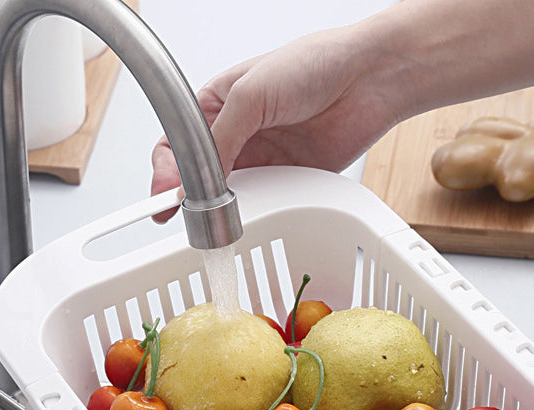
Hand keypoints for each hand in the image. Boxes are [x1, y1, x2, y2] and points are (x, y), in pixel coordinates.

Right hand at [150, 25, 405, 221]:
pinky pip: (265, 203)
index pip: (177, 144)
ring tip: (215, 221)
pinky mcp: (289, 179)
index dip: (166, 172)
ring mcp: (263, 159)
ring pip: (230, 195)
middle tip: (186, 216)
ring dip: (221, 210)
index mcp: (217, 105)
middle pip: (199, 176)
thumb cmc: (313, 64)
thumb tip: (196, 178)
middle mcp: (237, 134)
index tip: (164, 195)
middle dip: (189, 197)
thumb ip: (221, 137)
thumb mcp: (252, 93)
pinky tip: (248, 216)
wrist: (368, 80)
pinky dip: (255, 212)